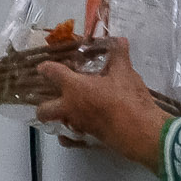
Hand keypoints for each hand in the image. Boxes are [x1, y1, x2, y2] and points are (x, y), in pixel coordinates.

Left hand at [35, 39, 169, 171]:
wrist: (138, 130)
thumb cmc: (127, 98)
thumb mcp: (124, 72)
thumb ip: (119, 55)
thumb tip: (120, 40)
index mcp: (75, 87)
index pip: (52, 73)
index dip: (46, 68)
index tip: (43, 67)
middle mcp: (70, 108)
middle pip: (44, 110)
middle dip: (42, 104)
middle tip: (52, 96)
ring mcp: (76, 126)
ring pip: (57, 123)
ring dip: (59, 116)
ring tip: (69, 108)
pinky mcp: (86, 140)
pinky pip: (69, 140)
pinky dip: (68, 136)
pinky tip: (75, 129)